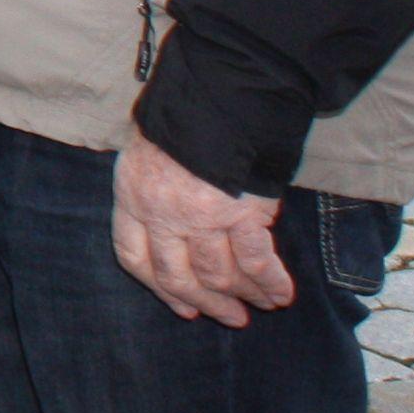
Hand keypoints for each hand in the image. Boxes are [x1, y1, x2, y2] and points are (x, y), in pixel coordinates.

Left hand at [113, 132, 294, 323]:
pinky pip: (255, 262)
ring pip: (219, 275)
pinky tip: (282, 294)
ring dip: (244, 296)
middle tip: (230, 317)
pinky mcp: (240, 215)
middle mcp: (161, 215)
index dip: (159, 288)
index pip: (133, 256)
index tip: (181, 306)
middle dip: (206, 303)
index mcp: (131, 195)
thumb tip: (170, 225)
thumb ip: (153, 188)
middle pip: (178, 276)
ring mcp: (200, 218)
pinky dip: (271, 282)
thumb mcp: (147, 149)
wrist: (216, 95)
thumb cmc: (183, 117)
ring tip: (263, 306)